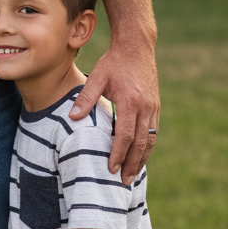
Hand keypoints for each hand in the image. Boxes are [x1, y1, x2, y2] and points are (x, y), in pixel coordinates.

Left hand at [69, 41, 159, 183]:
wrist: (137, 46)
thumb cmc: (113, 61)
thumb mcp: (97, 76)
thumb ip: (85, 98)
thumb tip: (72, 117)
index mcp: (131, 102)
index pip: (126, 135)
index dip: (119, 153)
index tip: (111, 168)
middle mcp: (146, 108)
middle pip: (141, 143)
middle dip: (133, 164)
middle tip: (124, 182)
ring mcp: (154, 107)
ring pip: (150, 140)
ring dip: (142, 159)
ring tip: (133, 174)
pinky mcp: (156, 106)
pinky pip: (154, 132)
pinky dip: (147, 146)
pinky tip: (140, 155)